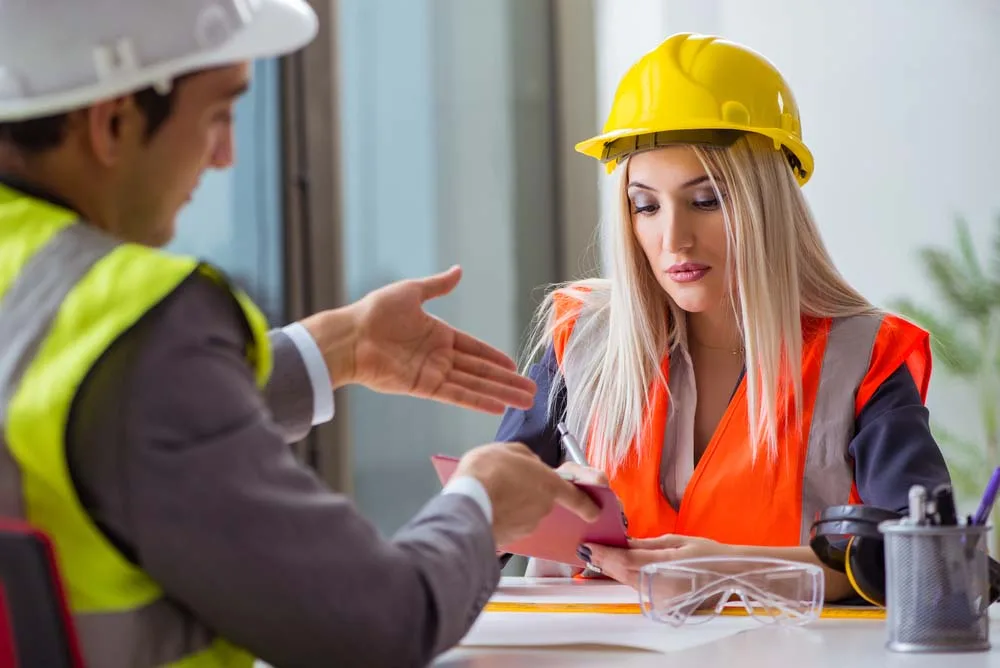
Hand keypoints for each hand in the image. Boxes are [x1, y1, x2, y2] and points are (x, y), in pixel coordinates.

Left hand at [302, 266, 535, 413]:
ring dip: (500, 394)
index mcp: (438, 335)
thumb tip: (459, 270)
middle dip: (506, 381)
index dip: (495, 357)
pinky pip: (456, 395)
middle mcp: (439, 357)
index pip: (475, 348)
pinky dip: (477, 401)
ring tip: (524, 401)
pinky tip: (497, 407)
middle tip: (531, 390)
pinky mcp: (423, 387)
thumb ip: (438, 286)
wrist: (350, 335)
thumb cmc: (375, 311)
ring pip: (474, 385)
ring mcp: (432, 374)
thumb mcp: (411, 292)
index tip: (515, 365)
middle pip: (480, 371)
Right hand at [456, 442, 600, 546]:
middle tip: (510, 479)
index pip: (578, 496)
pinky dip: (504, 515)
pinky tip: (489, 505)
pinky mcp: (512, 537)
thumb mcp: (507, 450)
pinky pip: (512, 523)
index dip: (588, 504)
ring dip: (515, 503)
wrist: (466, 504)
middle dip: (531, 491)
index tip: (597, 510)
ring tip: (494, 491)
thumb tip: (528, 464)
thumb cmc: (486, 474)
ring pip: (526, 511)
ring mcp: (528, 524)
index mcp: (549, 483)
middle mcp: (543, 507)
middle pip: (544, 499)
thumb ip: (525, 457)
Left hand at [583, 534, 730, 587]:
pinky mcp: (664, 605)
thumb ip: (646, 544)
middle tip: (586, 549)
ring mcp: (662, 599)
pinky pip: (640, 588)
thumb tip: (622, 541)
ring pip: (629, 582)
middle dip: (604, 561)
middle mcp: (660, 587)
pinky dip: (627, 577)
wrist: (732, 575)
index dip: (604, 554)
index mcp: (664, 567)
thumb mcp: (677, 542)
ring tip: (598, 555)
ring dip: (613, 569)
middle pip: (623, 574)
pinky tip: (618, 567)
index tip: (587, 545)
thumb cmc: (708, 554)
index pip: (625, 561)